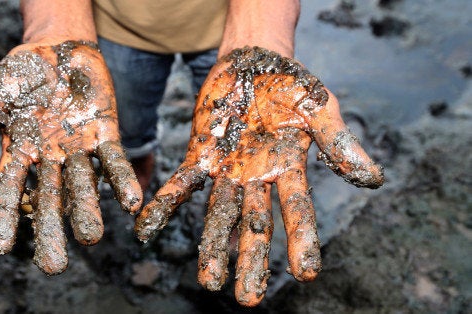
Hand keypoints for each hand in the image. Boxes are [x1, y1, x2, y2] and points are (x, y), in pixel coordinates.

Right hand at [0, 40, 141, 274]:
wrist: (59, 48)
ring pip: (82, 184)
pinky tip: (130, 202)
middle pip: (49, 199)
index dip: (3, 217)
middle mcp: (49, 158)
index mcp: (18, 152)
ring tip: (92, 238)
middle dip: (50, 230)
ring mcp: (78, 148)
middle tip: (53, 267)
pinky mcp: (104, 134)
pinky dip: (121, 179)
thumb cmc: (21, 74)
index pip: (8, 190)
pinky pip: (114, 160)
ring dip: (86, 209)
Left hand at [135, 47, 382, 305]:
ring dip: (212, 248)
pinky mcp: (201, 157)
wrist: (253, 62)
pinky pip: (181, 186)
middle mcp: (258, 180)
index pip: (299, 212)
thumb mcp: (319, 109)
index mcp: (291, 171)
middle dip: (252, 261)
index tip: (307, 273)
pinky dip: (164, 207)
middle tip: (247, 300)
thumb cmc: (291, 86)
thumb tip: (374, 180)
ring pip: (219, 216)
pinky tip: (147, 230)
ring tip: (209, 283)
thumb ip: (340, 142)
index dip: (303, 241)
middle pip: (256, 226)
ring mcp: (228, 172)